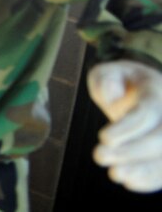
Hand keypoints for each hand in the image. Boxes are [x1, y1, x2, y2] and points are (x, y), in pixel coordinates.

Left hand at [88, 59, 161, 192]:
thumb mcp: (109, 72)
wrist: (142, 89)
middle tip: (99, 156)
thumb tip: (113, 98)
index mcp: (157, 92)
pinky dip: (151, 179)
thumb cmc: (121, 81)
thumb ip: (107, 80)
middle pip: (160, 138)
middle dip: (131, 152)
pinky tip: (130, 183)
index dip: (127, 129)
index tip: (103, 138)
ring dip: (142, 170)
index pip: (147, 114)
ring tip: (115, 174)